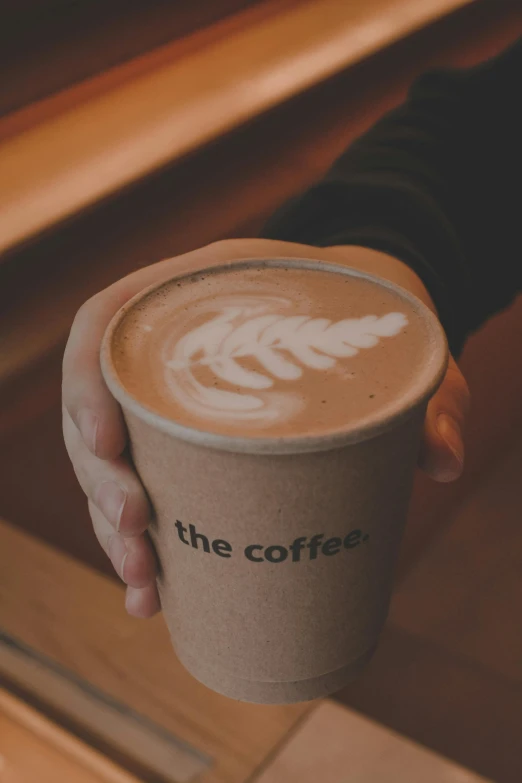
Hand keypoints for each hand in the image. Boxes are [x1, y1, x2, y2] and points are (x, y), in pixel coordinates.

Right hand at [63, 239, 468, 617]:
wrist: (369, 314)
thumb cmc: (374, 318)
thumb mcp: (403, 345)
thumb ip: (430, 395)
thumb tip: (443, 463)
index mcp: (197, 293)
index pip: (104, 321)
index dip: (86, 382)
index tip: (105, 443)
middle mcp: (168, 345)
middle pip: (97, 407)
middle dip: (100, 479)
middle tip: (135, 533)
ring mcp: (170, 396)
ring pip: (106, 460)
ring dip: (109, 526)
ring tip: (143, 580)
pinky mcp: (183, 441)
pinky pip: (140, 486)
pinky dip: (137, 543)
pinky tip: (150, 595)